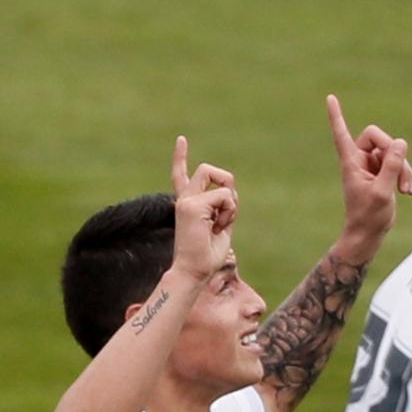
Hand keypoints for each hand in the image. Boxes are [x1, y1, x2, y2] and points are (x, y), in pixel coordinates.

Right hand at [168, 136, 238, 280]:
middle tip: (226, 211)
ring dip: (230, 200)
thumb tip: (231, 191)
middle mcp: (184, 200)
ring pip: (219, 179)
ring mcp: (186, 201)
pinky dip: (229, 211)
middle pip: (208, 169)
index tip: (181, 140)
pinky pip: (225, 195)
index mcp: (187, 205)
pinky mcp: (192, 205)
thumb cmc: (207, 256)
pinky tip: (218, 227)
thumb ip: (224, 206)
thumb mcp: (221, 226)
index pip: (181, 176)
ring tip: (221, 223)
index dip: (180, 158)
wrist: (194, 272)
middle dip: (226, 182)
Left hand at [326, 95, 411, 264]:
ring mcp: (372, 165)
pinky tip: (410, 192)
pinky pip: (400, 163)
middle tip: (400, 176)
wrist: (368, 234)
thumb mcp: (382, 192)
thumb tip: (401, 142)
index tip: (329, 97)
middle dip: (395, 153)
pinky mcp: (383, 172)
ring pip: (394, 151)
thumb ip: (391, 166)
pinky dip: (407, 175)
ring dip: (405, 169)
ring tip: (407, 190)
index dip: (336, 116)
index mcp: (350, 162)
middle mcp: (359, 160)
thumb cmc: (368, 217)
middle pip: (379, 137)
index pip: (342, 134)